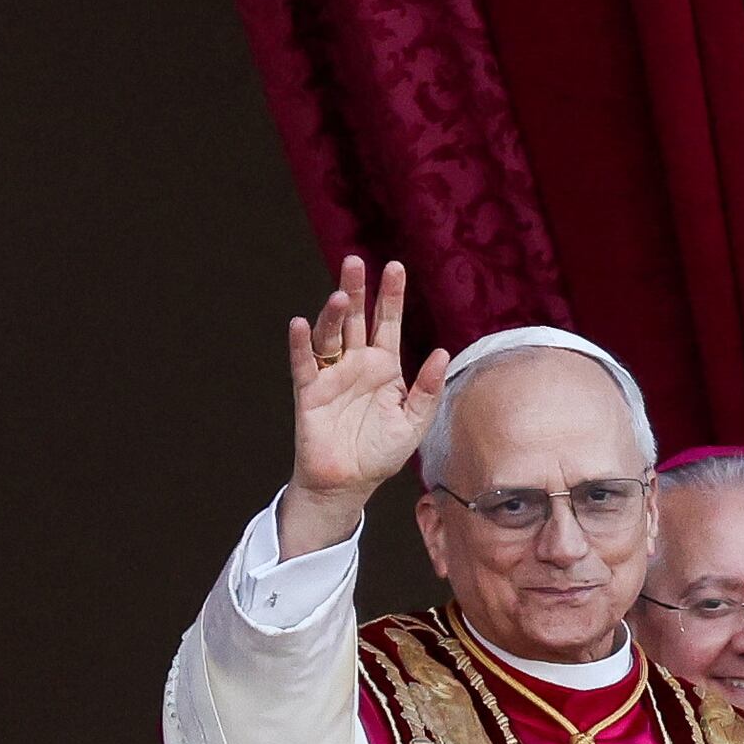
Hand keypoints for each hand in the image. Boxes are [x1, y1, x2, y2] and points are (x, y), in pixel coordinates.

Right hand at [281, 256, 446, 555]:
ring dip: (334, 315)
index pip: (388, 322)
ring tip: (342, 294)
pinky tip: (302, 324)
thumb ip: (428, 388)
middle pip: (356, 319)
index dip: (391, 296)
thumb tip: (441, 352)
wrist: (351, 482)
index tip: (396, 266)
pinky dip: (302, 344)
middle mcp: (357, 364)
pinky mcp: (310, 393)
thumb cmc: (382, 451)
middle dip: (357, 290)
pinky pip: (304, 364)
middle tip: (356, 261)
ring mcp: (332, 376)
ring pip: (331, 336)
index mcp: (385, 366)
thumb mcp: (415, 420)